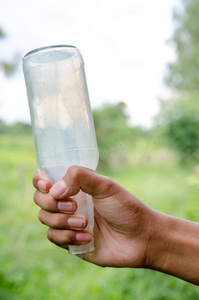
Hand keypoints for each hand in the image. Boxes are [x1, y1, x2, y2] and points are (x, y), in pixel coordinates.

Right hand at [33, 166, 153, 267]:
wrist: (140, 238)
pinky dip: (67, 237)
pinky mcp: (70, 242)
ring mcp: (68, 222)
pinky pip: (53, 238)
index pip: (46, 179)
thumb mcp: (106, 186)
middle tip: (74, 206)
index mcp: (75, 186)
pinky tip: (87, 238)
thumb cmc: (126, 208)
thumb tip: (54, 190)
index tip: (47, 186)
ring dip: (62, 221)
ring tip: (85, 223)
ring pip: (44, 218)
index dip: (39, 181)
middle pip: (40, 199)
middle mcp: (68, 202)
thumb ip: (80, 177)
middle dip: (52, 203)